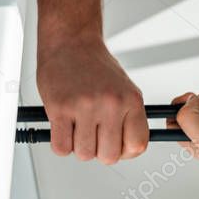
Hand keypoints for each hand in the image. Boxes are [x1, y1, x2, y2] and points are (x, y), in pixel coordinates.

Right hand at [36, 36, 148, 163]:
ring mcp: (85, 107)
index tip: (118, 147)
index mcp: (131, 100)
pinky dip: (61, 144)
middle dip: (100, 152)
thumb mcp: (124, 89)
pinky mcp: (60, 108)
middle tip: (93, 137)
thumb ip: (127, 117)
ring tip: (77, 128)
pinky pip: (62, 147)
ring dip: (78, 147)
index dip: (125, 152)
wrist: (71, 42)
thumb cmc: (95, 66)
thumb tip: (126, 148)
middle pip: (110, 156)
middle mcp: (111, 104)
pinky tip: (63, 128)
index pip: (137, 145)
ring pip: (85, 154)